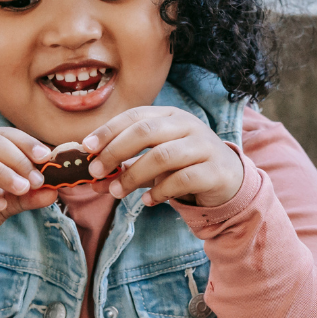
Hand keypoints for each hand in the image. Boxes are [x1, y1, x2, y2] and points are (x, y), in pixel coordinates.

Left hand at [83, 106, 243, 208]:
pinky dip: (159, 192)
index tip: (87, 147)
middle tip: (96, 172)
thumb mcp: (155, 162)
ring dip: (133, 175)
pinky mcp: (214, 171)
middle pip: (146, 132)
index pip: (136, 115)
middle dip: (116, 151)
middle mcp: (189, 126)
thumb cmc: (186, 165)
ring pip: (162, 156)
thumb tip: (92, 182)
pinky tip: (148, 201)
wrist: (229, 179)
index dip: (109, 130)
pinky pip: (181, 180)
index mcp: (172, 116)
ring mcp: (204, 146)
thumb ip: (127, 168)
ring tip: (117, 192)